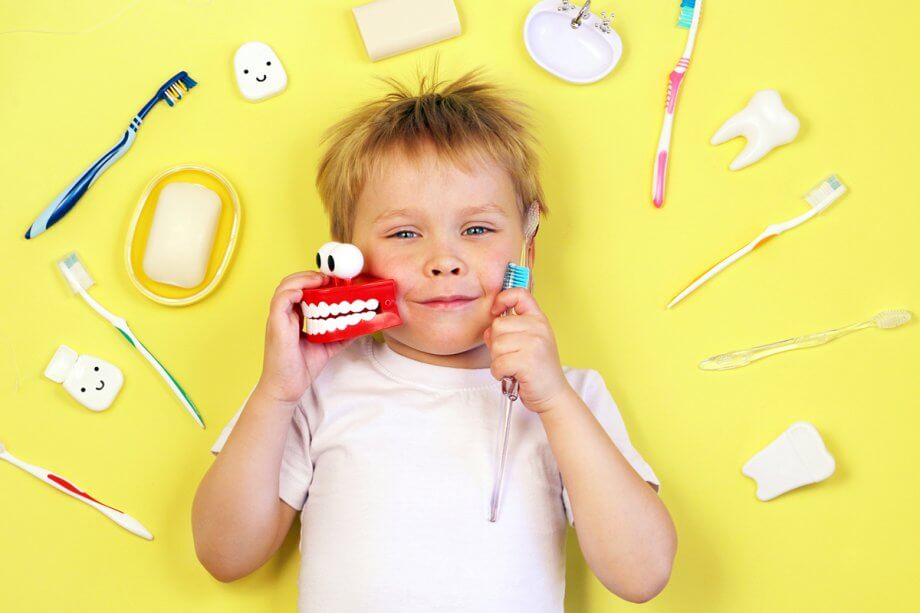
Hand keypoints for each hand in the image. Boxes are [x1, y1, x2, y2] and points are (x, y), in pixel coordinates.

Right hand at [257, 271, 354, 404]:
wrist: (286, 388)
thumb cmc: (300, 368)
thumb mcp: (327, 346)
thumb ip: (341, 334)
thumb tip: (361, 326)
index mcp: (293, 316)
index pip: (300, 289)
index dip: (314, 281)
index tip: (333, 280)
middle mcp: (284, 315)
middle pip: (292, 283)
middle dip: (310, 275)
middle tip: (330, 277)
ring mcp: (278, 319)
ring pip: (284, 288)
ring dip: (303, 279)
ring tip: (321, 280)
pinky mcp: (276, 326)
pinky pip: (280, 302)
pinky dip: (291, 292)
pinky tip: (305, 292)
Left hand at [483, 288, 571, 412]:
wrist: (553, 395)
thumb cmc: (536, 370)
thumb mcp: (526, 344)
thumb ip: (507, 332)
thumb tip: (488, 331)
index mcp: (538, 320)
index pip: (520, 294)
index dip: (502, 299)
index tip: (496, 312)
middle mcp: (539, 328)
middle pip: (498, 325)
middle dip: (497, 344)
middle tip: (510, 356)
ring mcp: (535, 343)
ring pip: (496, 345)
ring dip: (498, 361)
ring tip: (513, 367)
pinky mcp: (528, 361)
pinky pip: (498, 363)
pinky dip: (499, 373)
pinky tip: (511, 375)